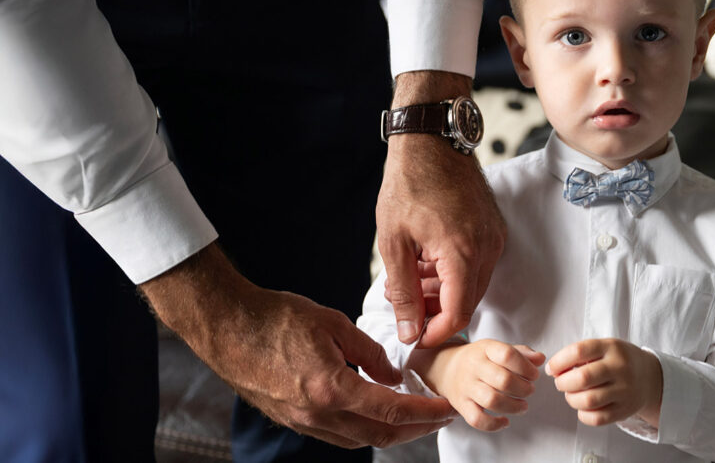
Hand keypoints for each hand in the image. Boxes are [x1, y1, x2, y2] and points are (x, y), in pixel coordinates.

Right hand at [141, 244, 454, 448]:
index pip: (391, 411)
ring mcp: (301, 421)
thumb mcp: (332, 323)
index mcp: (331, 389)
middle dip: (415, 430)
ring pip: (357, 440)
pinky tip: (372, 413)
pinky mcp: (289, 418)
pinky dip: (362, 428)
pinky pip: (335, 434)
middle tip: (438, 416)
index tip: (445, 409)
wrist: (225, 325)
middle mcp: (316, 414)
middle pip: (379, 435)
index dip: (424, 413)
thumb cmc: (274, 317)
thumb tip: (391, 373)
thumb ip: (368, 351)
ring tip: (412, 417)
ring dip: (389, 432)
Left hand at [376, 71, 505, 347]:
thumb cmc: (409, 183)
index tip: (413, 338)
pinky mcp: (493, 227)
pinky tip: (426, 261)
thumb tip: (409, 331)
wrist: (432, 139)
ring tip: (408, 278)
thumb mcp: (394, 241)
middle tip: (404, 304)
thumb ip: (403, 291)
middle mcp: (487, 248)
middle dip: (436, 312)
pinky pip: (478, 264)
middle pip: (468, 303)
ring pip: (473, 285)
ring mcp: (494, 236)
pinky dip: (454, 272)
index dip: (435, 334)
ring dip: (443, 292)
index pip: (458, 315)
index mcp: (462, 253)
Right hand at [412, 339, 545, 431]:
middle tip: (530, 390)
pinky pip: (477, 419)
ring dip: (513, 406)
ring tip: (523, 406)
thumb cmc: (479, 359)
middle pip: (503, 380)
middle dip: (523, 388)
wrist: (445, 368)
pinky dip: (494, 424)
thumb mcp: (497, 349)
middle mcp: (474, 367)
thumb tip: (540, 359)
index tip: (534, 374)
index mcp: (485, 349)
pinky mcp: (461, 405)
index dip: (525, 366)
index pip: (507, 354)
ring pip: (491, 400)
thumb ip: (521, 353)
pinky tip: (505, 421)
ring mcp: (466, 387)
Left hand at [546, 338, 662, 427]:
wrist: (649, 376)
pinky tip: (583, 407)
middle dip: (563, 383)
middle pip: (582, 378)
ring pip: (588, 401)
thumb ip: (580, 355)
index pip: (578, 351)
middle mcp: (620, 368)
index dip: (558, 361)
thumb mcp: (603, 347)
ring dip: (571, 399)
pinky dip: (583, 415)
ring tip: (572, 394)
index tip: (551, 369)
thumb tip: (554, 370)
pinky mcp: (625, 410)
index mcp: (611, 347)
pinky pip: (597, 418)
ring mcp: (625, 390)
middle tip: (561, 383)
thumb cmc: (617, 360)